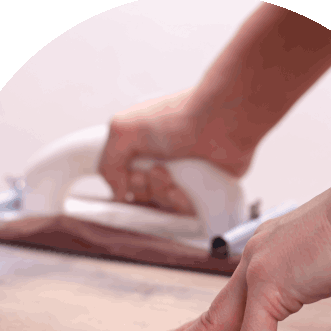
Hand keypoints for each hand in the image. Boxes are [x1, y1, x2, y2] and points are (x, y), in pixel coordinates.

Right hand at [98, 88, 250, 214]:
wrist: (221, 121)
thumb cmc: (177, 118)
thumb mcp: (125, 129)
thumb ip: (109, 162)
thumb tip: (117, 193)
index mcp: (143, 148)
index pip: (125, 181)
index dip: (127, 184)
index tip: (135, 175)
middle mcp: (162, 163)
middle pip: (143, 196)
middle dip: (146, 188)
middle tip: (158, 170)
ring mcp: (183, 178)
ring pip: (163, 205)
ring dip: (163, 194)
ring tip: (173, 178)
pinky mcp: (203, 191)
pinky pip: (186, 212)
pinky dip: (182, 205)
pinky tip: (186, 192)